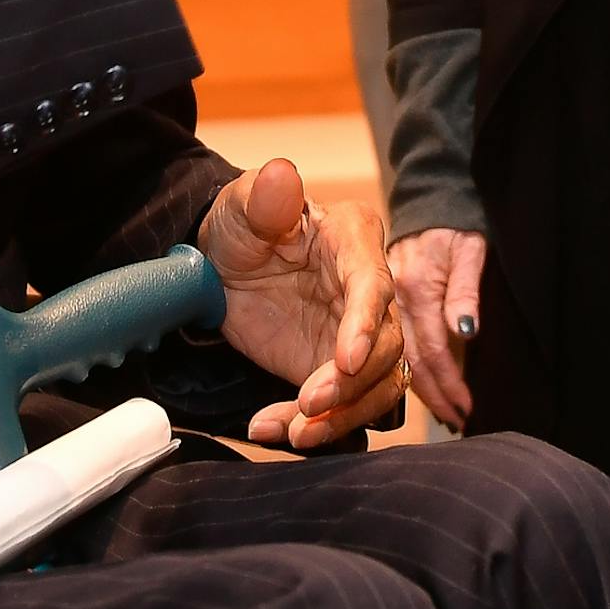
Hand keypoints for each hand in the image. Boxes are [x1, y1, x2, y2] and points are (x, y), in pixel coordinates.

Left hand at [197, 158, 406, 448]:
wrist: (221, 267)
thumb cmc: (241, 225)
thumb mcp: (242, 206)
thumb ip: (264, 196)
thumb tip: (281, 175)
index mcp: (353, 239)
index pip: (374, 284)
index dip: (365, 324)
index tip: (346, 361)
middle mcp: (368, 288)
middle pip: (388, 345)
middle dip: (352, 384)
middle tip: (306, 406)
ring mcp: (357, 334)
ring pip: (377, 385)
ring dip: (340, 416)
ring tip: (293, 433)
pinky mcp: (337, 368)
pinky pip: (344, 406)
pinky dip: (314, 426)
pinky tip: (274, 430)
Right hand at [387, 226, 484, 429]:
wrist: (428, 200)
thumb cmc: (455, 224)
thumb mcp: (468, 247)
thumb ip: (465, 289)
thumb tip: (466, 332)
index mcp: (415, 287)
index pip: (433, 349)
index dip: (450, 383)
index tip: (466, 410)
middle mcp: (392, 298)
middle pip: (409, 362)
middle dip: (434, 397)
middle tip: (456, 422)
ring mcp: (381, 301)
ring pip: (394, 359)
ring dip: (419, 391)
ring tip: (444, 415)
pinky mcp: (378, 303)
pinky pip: (386, 346)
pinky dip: (401, 371)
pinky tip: (419, 388)